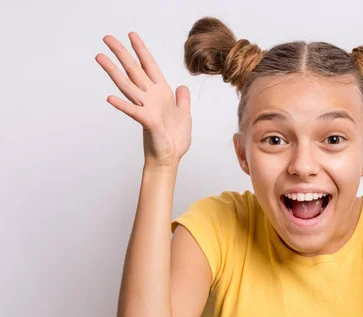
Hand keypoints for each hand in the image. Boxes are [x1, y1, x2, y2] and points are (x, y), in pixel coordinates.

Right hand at [96, 32, 191, 167]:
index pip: (150, 66)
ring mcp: (147, 108)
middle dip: (122, 53)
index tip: (132, 35)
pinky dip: (122, 105)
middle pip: (134, 70)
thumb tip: (182, 86)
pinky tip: (109, 98)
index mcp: (161, 94)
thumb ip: (182, 100)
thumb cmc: (175, 139)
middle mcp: (151, 98)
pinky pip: (133, 111)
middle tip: (107, 38)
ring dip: (114, 71)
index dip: (142, 50)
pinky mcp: (147, 122)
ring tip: (100, 57)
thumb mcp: (185, 115)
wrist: (171, 158)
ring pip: (128, 85)